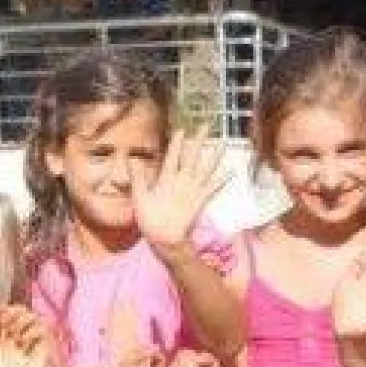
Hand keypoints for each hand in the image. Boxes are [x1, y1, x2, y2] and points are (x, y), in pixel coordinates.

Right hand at [132, 131, 227, 253]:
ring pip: (207, 169)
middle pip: (193, 157)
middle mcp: (183, 182)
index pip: (172, 156)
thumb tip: (133, 160)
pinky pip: (214, 188)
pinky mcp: (201, 201)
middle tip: (207, 126)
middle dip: (199, 141)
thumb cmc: (150, 220)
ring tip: (224, 143)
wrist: (167, 240)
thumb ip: (137, 178)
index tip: (182, 129)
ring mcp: (194, 191)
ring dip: (215, 156)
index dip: (177, 143)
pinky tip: (232, 171)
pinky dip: (224, 179)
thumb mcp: (139, 199)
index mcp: (167, 180)